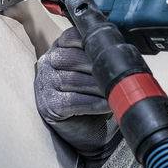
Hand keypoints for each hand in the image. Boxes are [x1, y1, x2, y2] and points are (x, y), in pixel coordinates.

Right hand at [34, 27, 119, 167]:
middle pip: (74, 58)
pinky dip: (93, 103)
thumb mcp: (97, 69)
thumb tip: (122, 48)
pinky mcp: (47, 105)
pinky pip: (73, 100)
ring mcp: (44, 84)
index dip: (91, 42)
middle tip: (120, 74)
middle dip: (99, 67)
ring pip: (75, 80)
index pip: (72, 37)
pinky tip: (107, 105)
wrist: (90, 130)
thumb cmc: (95, 94)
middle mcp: (48, 62)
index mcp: (60, 48)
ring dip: (99, 87)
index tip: (111, 49)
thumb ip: (102, 54)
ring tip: (117, 91)